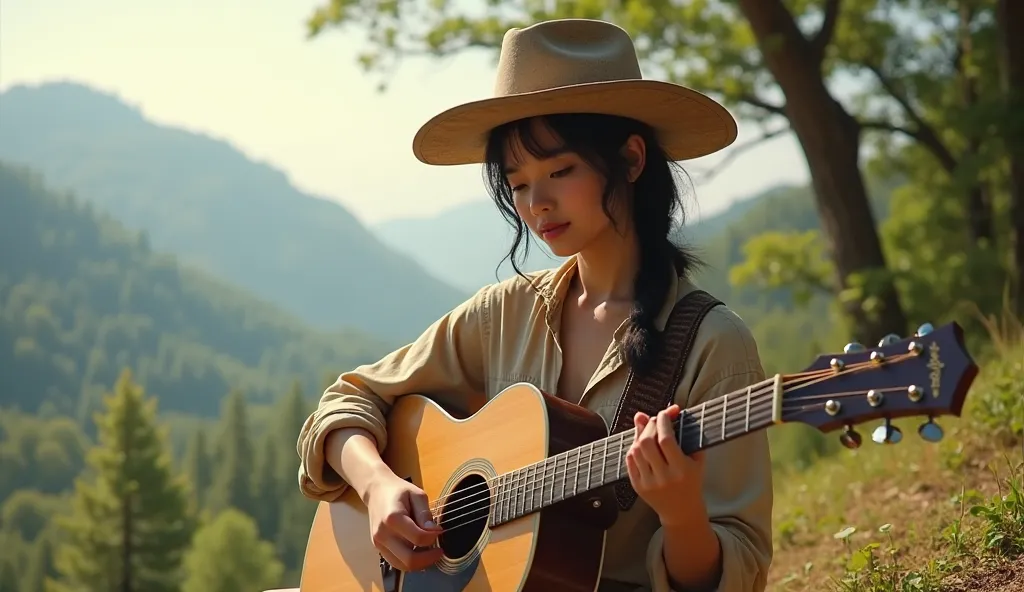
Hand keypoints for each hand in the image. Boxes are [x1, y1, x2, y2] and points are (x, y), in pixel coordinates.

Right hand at [365, 472, 444, 571]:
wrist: (376, 491)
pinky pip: (396, 563)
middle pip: (409, 559)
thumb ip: (425, 514)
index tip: (440, 530)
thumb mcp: (416, 495)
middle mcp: (383, 534)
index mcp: (393, 518)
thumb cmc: (398, 490)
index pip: (418, 538)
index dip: (433, 537)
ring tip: (430, 553)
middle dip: (429, 558)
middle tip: (439, 550)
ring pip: (402, 566)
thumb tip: (434, 531)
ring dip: (420, 563)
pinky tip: (419, 553)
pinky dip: (410, 562)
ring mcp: (378, 543)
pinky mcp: (378, 548)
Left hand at [625, 404, 706, 525]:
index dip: (662, 421)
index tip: (665, 413)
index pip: (666, 439)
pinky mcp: (637, 486)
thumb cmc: (691, 480)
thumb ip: (680, 433)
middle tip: (656, 420)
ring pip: (635, 450)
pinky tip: (642, 444)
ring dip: (640, 435)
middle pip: (647, 443)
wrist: (681, 511)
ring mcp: (648, 483)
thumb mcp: (695, 459)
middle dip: (650, 425)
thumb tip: (646, 414)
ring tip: (650, 432)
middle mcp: (663, 477)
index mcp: (681, 470)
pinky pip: (629, 460)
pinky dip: (634, 448)